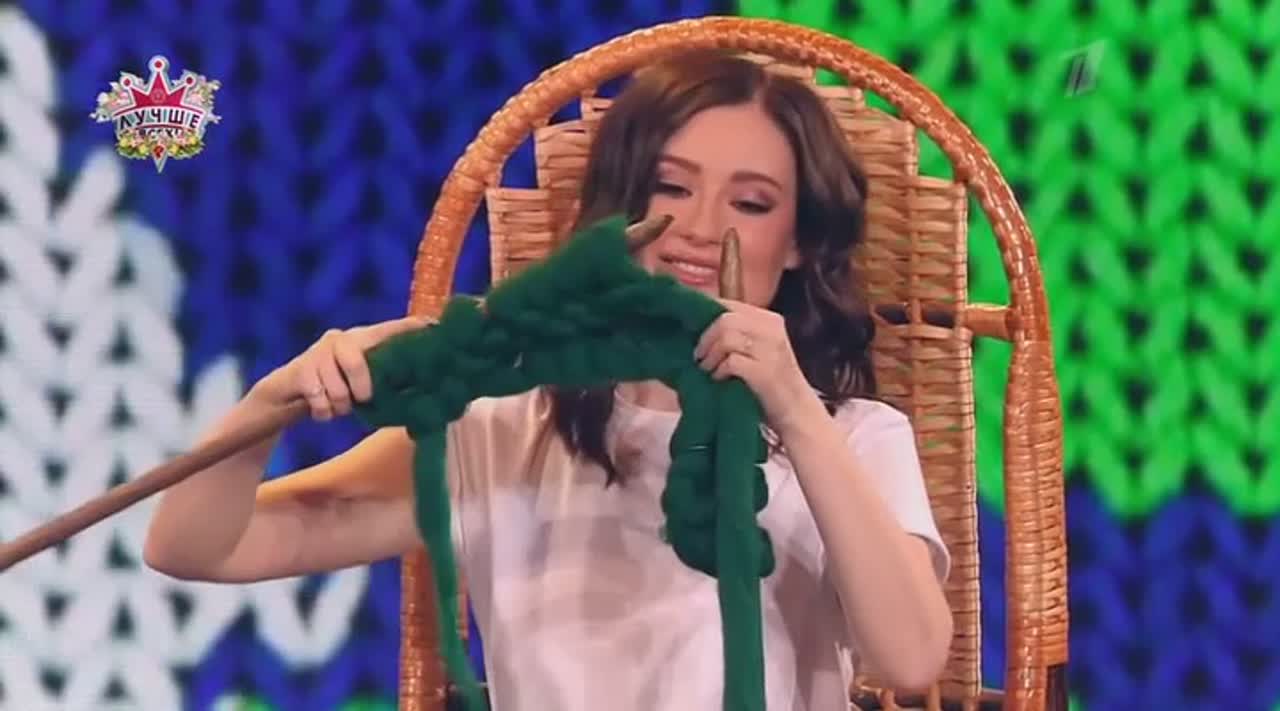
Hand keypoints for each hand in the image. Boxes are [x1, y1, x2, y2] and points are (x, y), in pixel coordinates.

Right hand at [250, 315, 433, 420]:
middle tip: (360, 400)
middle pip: (356, 364)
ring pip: (337, 389)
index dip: (409, 328)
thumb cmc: (336, 390)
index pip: (389, 330)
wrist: (288, 395)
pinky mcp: (300, 369)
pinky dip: (323, 412)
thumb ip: (385, 382)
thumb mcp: (362, 384)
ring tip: (338, 407)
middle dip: (360, 390)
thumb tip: (421, 394)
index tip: (434, 325)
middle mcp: (341, 339)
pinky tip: (322, 410)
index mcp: (362, 341)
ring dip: (339, 406)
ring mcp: (319, 351)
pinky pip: (318, 398)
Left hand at [693, 300, 818, 431]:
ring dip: (710, 355)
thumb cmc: (770, 381)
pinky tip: (718, 379)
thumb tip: (698, 324)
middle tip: (698, 356)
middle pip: (726, 318)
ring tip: (707, 368)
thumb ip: (737, 334)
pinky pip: (731, 361)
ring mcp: (770, 350)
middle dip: (706, 337)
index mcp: (769, 320)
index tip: (691, 330)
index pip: (730, 305)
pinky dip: (719, 370)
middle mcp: (772, 330)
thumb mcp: (758, 349)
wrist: (796, 411)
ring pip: (727, 337)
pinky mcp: (765, 372)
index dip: (706, 315)